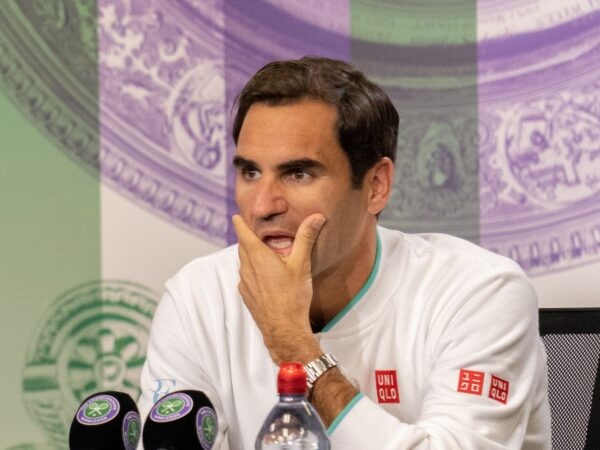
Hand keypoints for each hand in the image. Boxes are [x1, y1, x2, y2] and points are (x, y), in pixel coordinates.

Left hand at [232, 213, 325, 363]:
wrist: (284, 329)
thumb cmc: (292, 296)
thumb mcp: (301, 264)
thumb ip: (306, 238)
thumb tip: (316, 217)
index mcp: (258, 256)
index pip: (243, 234)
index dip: (240, 224)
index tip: (237, 217)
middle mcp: (247, 268)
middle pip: (243, 248)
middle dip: (247, 239)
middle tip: (255, 233)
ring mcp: (245, 283)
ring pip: (244, 263)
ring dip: (251, 256)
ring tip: (264, 255)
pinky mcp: (247, 296)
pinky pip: (246, 278)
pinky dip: (252, 272)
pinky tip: (266, 277)